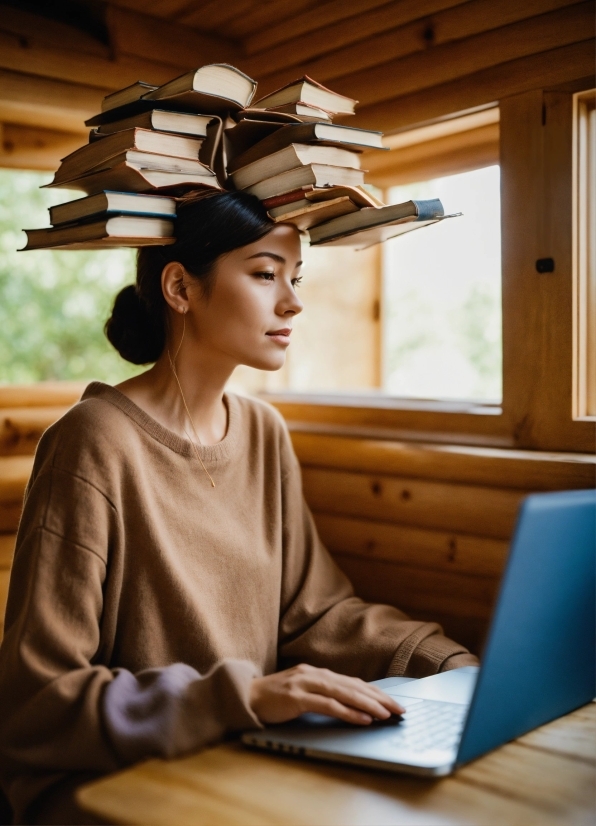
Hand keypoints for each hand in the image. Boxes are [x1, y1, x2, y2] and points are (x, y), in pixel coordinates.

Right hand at [249, 663, 404, 725]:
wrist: (246, 697)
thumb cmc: (276, 698)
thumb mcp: (303, 692)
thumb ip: (324, 694)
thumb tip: (351, 706)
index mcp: (318, 672)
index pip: (354, 682)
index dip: (376, 692)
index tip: (394, 702)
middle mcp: (314, 673)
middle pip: (354, 685)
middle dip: (379, 698)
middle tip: (399, 709)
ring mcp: (305, 683)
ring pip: (344, 693)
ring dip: (367, 704)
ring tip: (386, 714)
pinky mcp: (296, 697)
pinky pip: (327, 704)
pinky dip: (347, 711)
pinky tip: (361, 718)